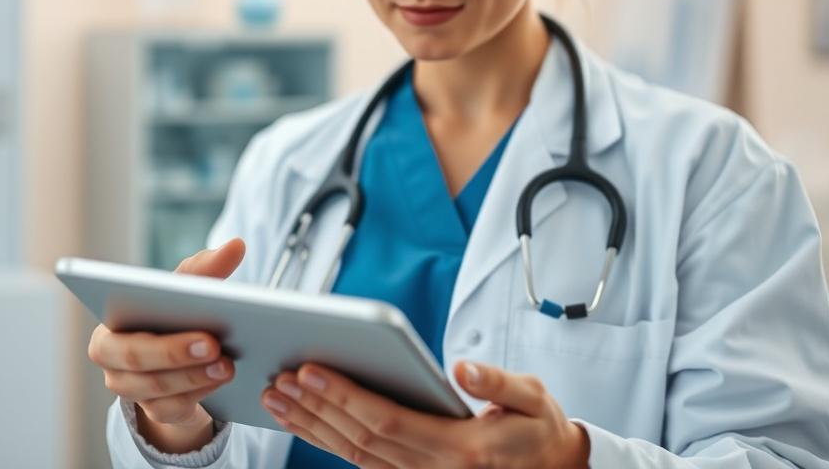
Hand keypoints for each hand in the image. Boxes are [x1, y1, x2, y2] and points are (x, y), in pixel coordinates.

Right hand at [87, 238, 246, 452]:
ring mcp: (129, 387)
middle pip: (135, 356)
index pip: (117, 312)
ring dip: (193, 376)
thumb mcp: (187, 288)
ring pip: (155, 386)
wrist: (180, 358)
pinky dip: (198, 393)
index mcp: (110, 319)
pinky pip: (170, 407)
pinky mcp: (152, 410)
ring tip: (227, 365)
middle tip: (213, 343)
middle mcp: (111, 357)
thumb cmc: (176, 313)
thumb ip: (208, 267)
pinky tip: (221, 380)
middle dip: (174, 351)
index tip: (176, 305)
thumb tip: (238, 245)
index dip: (139, 304)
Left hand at [261, 359, 589, 468]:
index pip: (387, 419)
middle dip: (316, 407)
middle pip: (360, 437)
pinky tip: (304, 420)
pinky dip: (327, 441)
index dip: (345, 396)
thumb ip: (499, 383)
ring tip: (277, 398)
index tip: (312, 370)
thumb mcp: (533, 398)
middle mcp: (433, 468)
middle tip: (280, 378)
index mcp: (460, 447)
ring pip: (353, 453)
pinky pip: (361, 461)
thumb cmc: (538, 428)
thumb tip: (464, 369)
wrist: (551, 467)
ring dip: (312, 426)